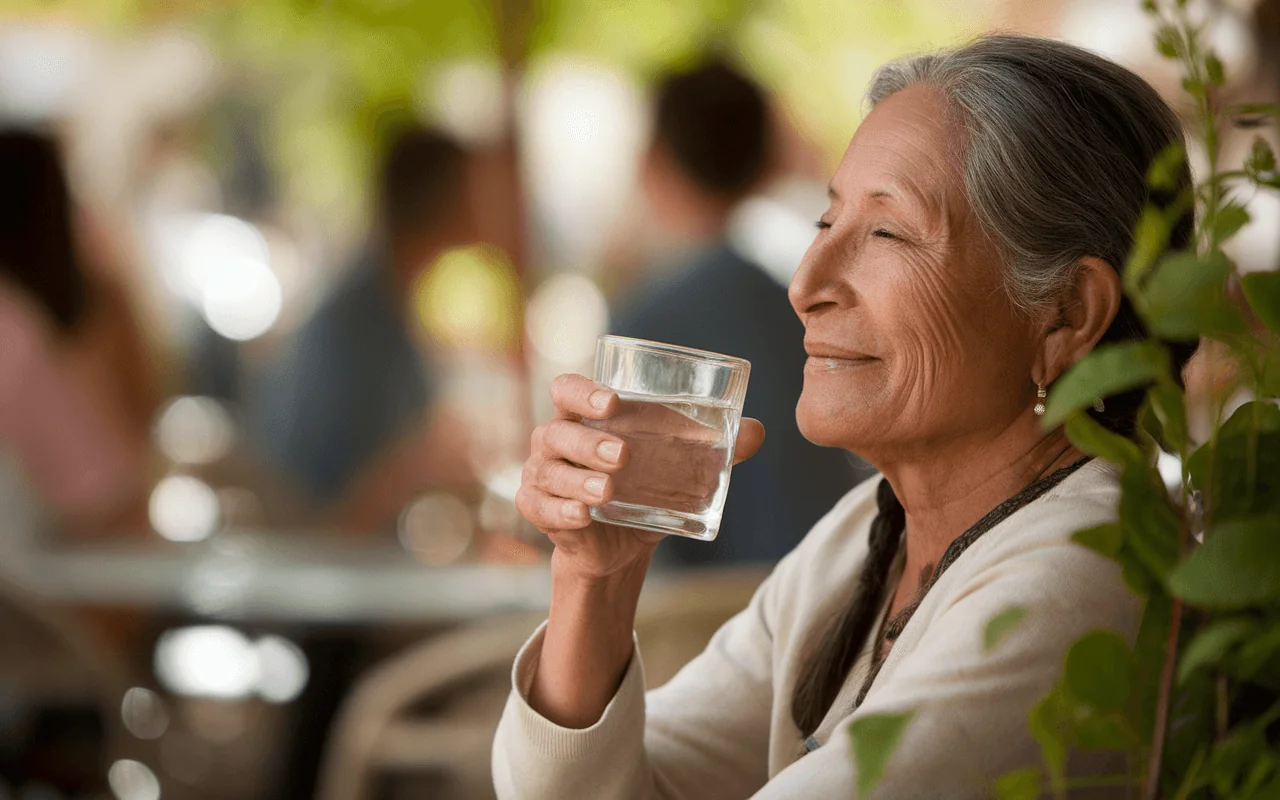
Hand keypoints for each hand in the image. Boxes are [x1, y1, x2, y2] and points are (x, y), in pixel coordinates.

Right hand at [516, 373, 764, 580]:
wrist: (620, 542)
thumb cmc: (643, 486)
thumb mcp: (677, 467)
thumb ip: (713, 448)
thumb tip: (756, 431)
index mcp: (583, 416)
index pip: (567, 389)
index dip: (583, 392)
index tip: (613, 402)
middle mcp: (555, 440)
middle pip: (557, 432)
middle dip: (589, 443)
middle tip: (623, 455)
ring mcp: (542, 475)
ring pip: (550, 472)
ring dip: (579, 481)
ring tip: (608, 491)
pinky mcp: (539, 509)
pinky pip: (540, 507)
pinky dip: (561, 511)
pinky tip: (582, 516)